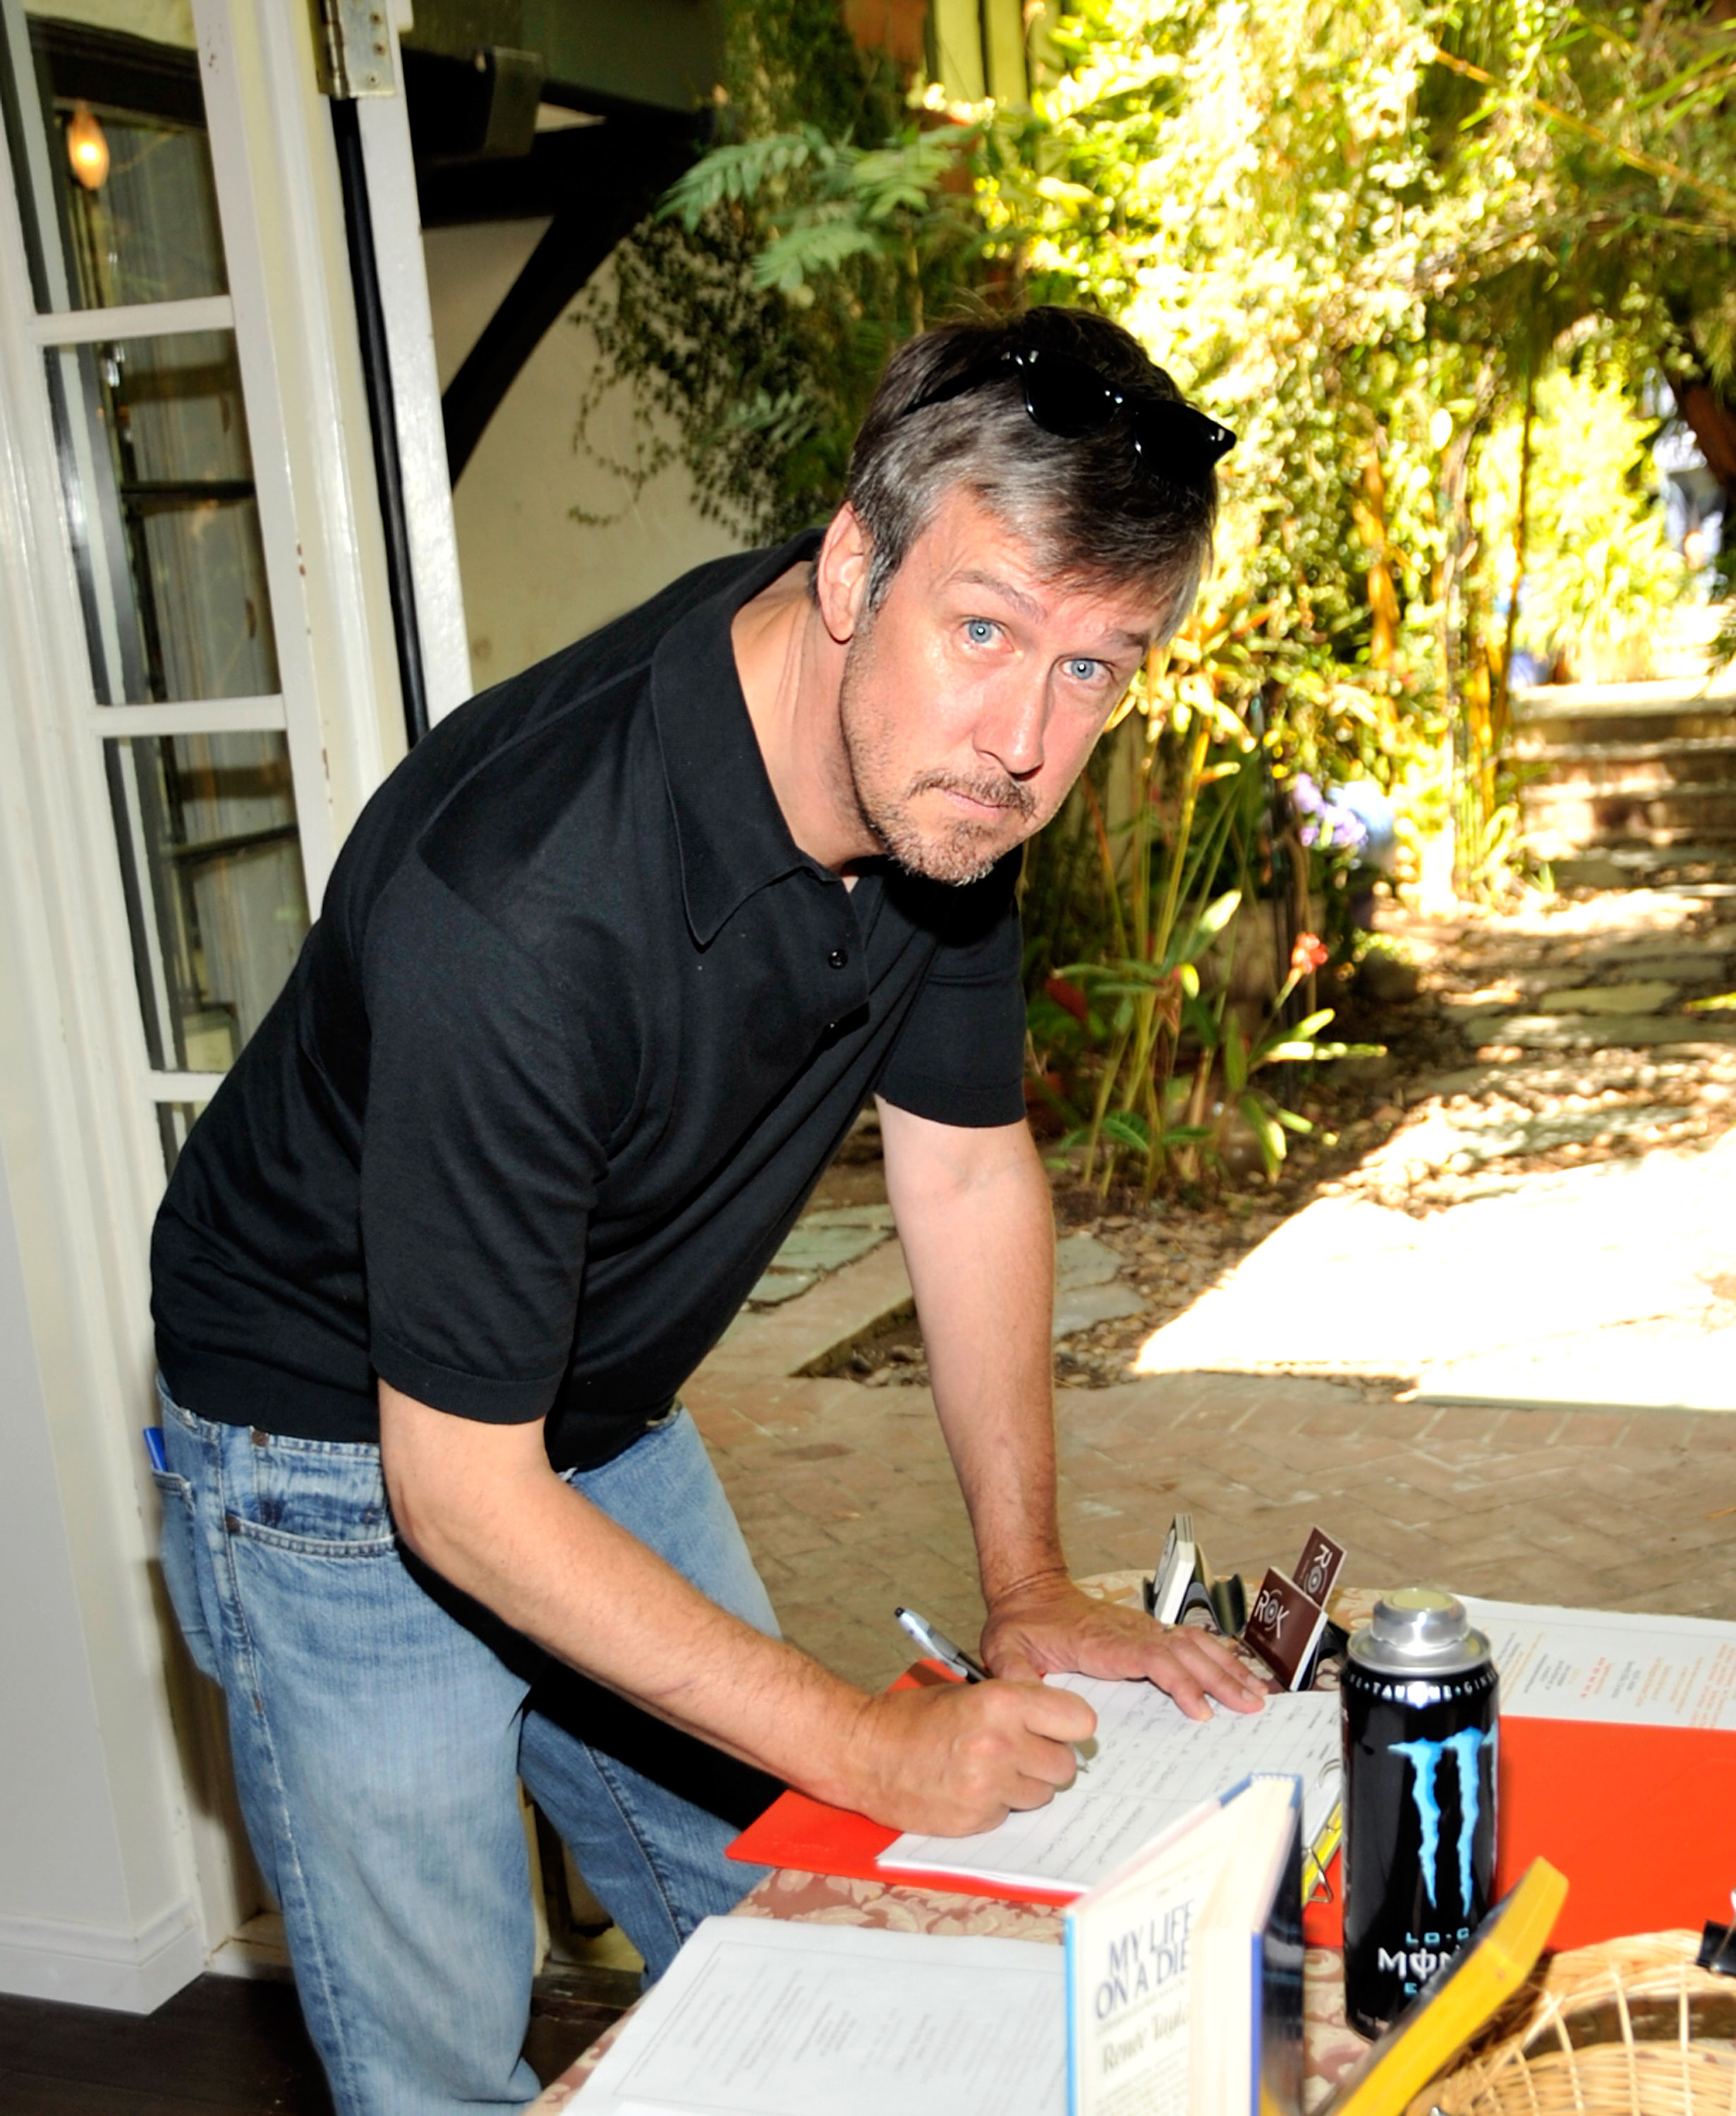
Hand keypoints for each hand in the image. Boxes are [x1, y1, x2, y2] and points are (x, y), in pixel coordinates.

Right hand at [840, 1676, 1097, 1835]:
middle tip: (1020, 1751)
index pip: (1079, 1720)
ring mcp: (989, 1786)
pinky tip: (969, 1788)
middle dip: (1046, 1758)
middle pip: (1064, 1764)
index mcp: (1002, 1702)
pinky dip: (997, 1805)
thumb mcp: (969, 1693)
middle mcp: (1001, 1744)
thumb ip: (1017, 1706)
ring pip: (1043, 1793)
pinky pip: (1011, 1814)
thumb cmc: (913, 1717)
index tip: (1059, 1727)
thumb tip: (1064, 1724)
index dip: (1069, 1724)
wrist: (863, 1752)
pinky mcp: (977, 1819)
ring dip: (1024, 1784)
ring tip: (989, 1769)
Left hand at [980, 1571, 1266, 1719]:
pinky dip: (1218, 1656)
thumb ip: (1014, 1675)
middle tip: (1249, 1707)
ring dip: (1226, 1668)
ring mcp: (1141, 1630)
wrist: (1028, 1590)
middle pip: (1184, 1653)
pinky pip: (1189, 1642)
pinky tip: (1237, 1673)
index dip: (1179, 1684)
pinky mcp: (1146, 1632)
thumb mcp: (1005, 1649)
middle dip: (1220, 1679)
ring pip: (1193, 1645)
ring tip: (1256, 1695)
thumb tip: (1027, 1702)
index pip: (1150, 1660)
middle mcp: (1129, 1632)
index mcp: (1101, 1642)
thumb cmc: (1021, 1623)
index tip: (1201, 1710)